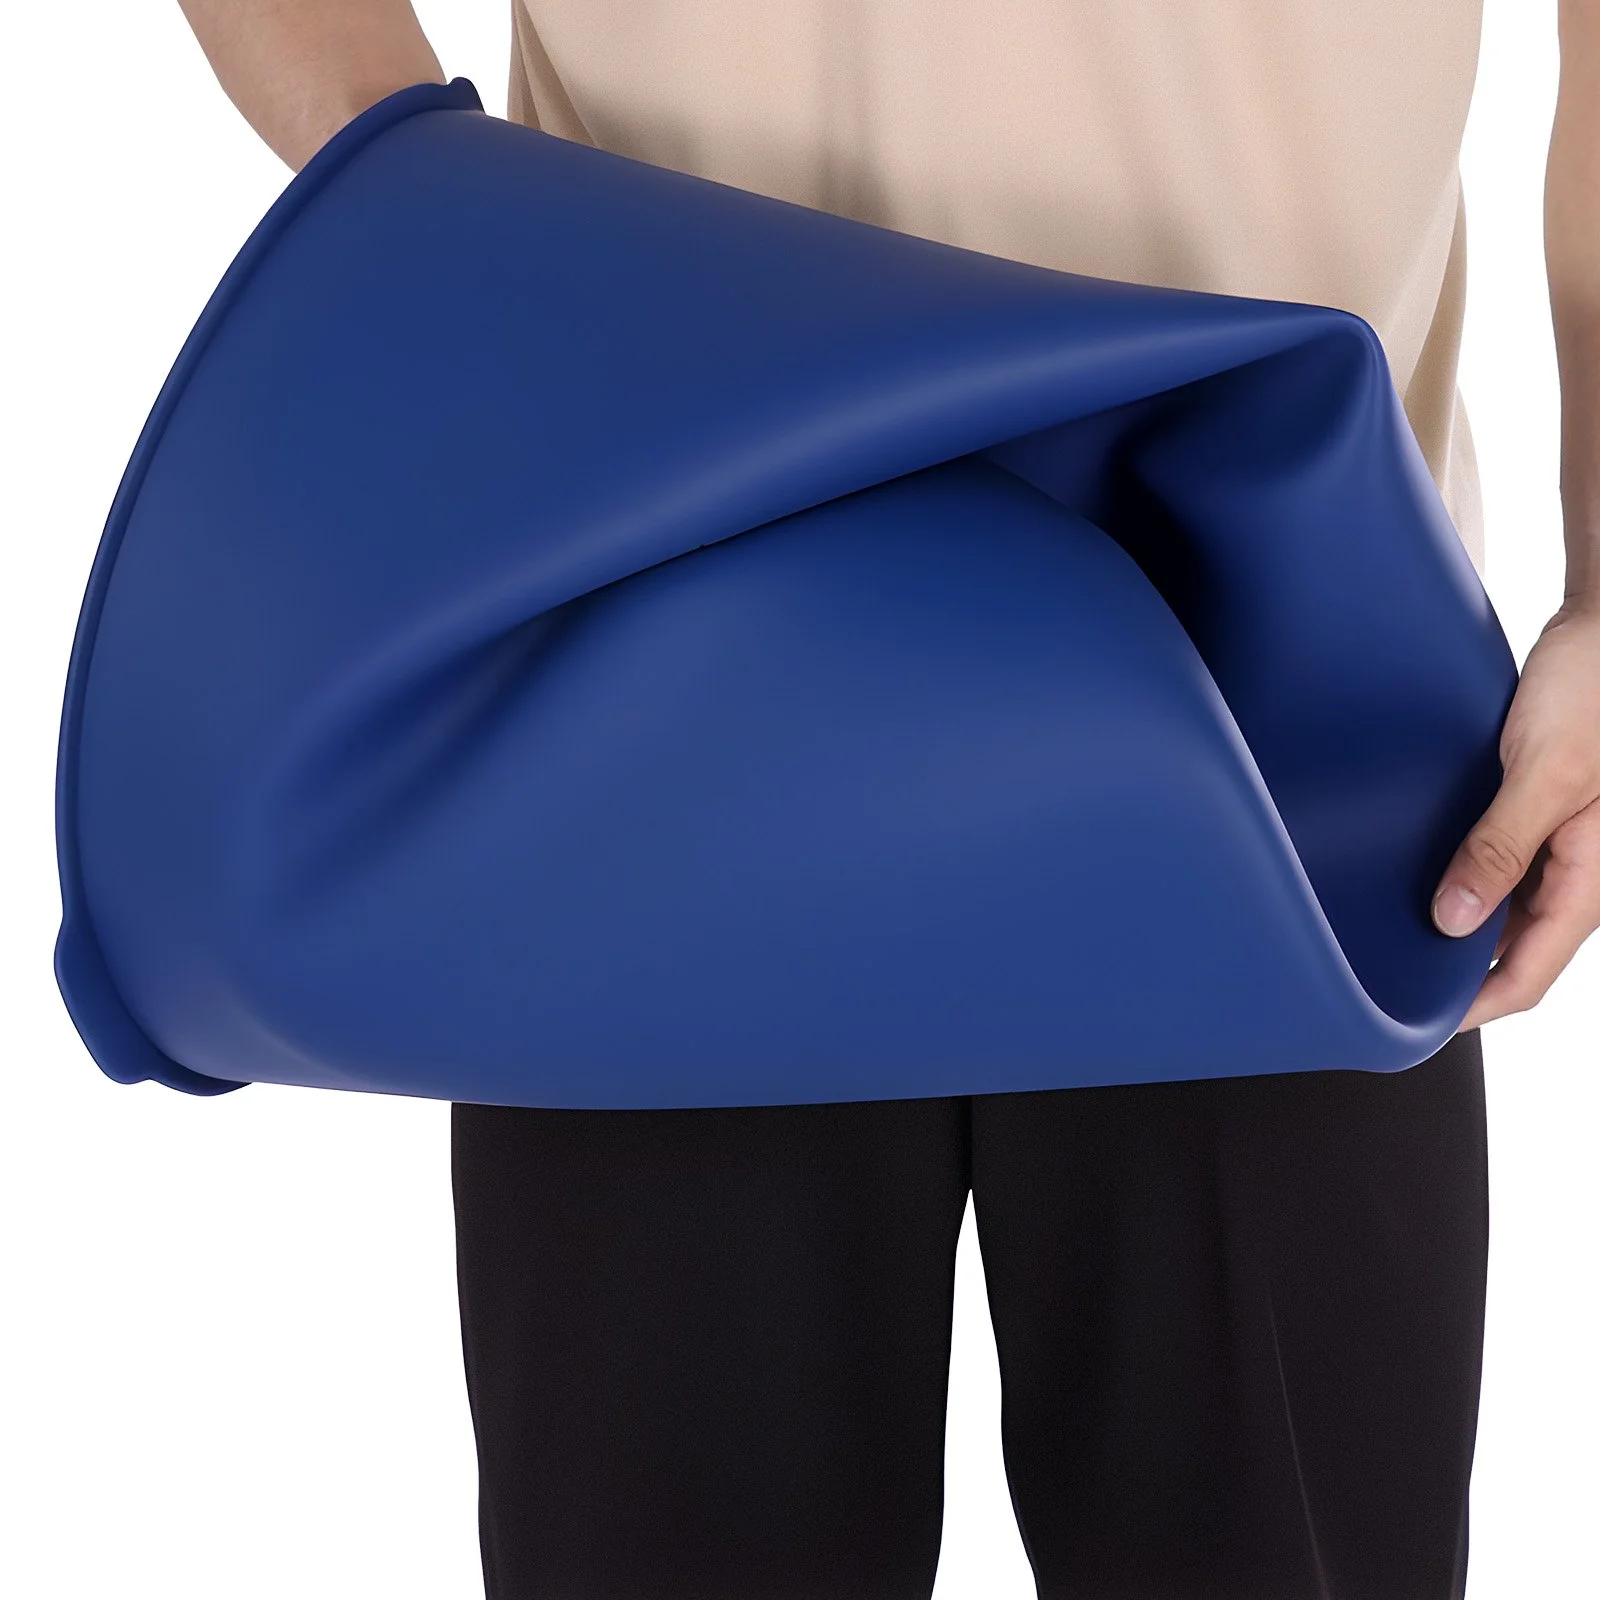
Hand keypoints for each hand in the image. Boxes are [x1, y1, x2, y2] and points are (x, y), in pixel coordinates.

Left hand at [1431, 594, 1599, 1027]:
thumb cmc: (1591, 689)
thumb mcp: (1544, 773)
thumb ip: (1501, 847)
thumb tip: (1453, 921)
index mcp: (1590, 878)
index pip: (1528, 975)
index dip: (1472, 1008)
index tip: (1413, 1025)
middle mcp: (1577, 871)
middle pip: (1512, 951)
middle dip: (1456, 975)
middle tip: (1385, 983)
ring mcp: (1558, 844)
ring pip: (1504, 912)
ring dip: (1456, 927)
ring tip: (1389, 937)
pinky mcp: (1536, 813)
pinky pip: (1499, 868)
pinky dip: (1462, 883)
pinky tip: (1416, 878)